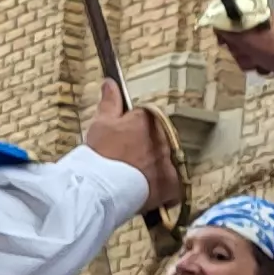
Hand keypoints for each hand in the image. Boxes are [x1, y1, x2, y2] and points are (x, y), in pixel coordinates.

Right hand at [80, 84, 182, 212]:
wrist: (102, 187)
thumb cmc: (100, 154)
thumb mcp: (101, 123)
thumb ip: (110, 101)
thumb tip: (111, 83)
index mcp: (148, 119)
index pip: (146, 120)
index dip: (132, 132)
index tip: (123, 143)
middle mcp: (164, 138)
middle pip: (157, 141)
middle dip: (145, 150)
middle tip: (125, 163)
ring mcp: (170, 161)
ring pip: (165, 162)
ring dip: (154, 168)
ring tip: (133, 179)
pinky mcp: (173, 184)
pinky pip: (172, 185)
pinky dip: (162, 188)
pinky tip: (147, 191)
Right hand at [212, 15, 273, 95]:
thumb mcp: (248, 41)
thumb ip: (230, 33)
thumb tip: (216, 25)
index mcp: (257, 13)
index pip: (231, 15)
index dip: (224, 29)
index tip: (223, 41)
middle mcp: (260, 22)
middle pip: (235, 34)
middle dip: (238, 49)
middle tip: (245, 53)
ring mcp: (264, 37)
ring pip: (242, 48)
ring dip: (246, 58)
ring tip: (257, 62)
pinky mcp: (268, 49)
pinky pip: (252, 56)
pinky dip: (255, 63)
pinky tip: (263, 66)